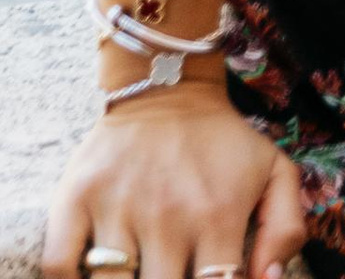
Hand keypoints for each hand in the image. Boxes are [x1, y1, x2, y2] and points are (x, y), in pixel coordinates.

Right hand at [43, 79, 304, 278]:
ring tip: (137, 273)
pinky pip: (59, 267)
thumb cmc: (222, 143)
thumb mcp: (275, 172)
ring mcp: (118, 208)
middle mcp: (167, 216)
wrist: (167, 86)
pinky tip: (89, 276)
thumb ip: (285, 230)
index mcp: (217, 216)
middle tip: (168, 277)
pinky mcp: (76, 198)